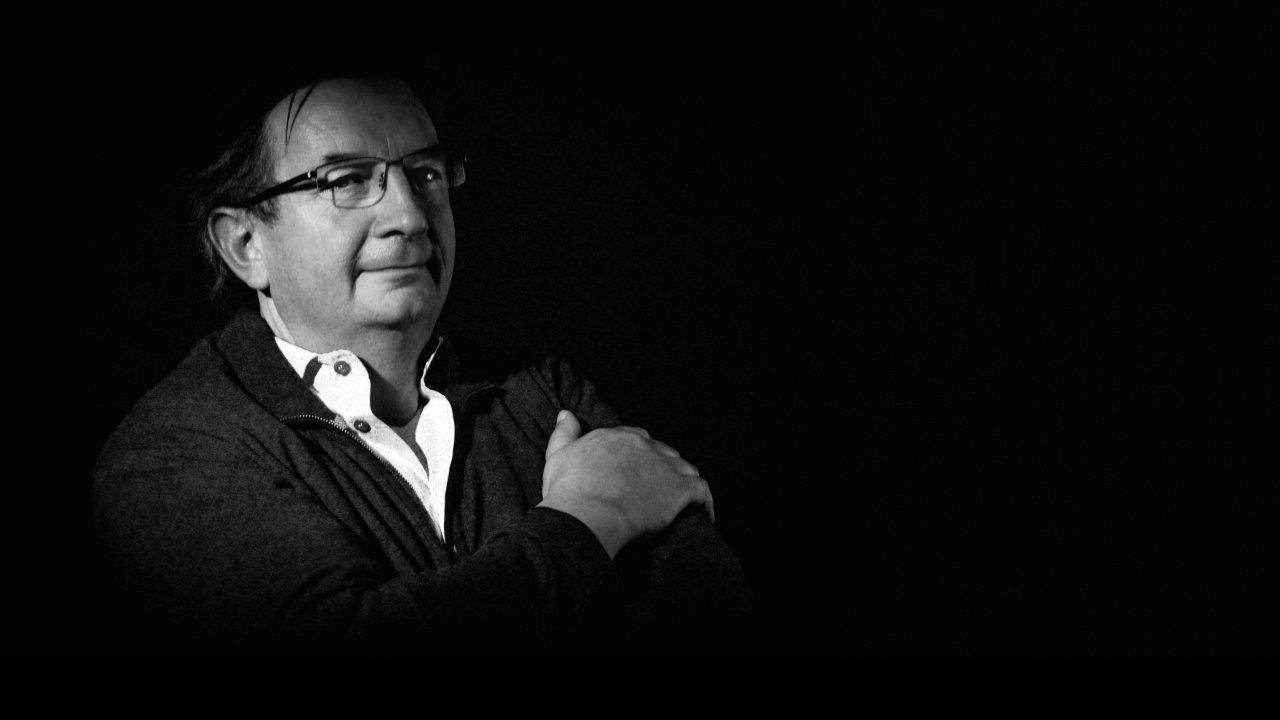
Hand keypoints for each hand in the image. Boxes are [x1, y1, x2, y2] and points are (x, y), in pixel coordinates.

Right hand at [537, 410, 713, 557]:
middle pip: (663, 453)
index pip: (637, 440)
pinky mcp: (680, 489)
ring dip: (684, 482)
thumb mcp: (558, 456)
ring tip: (682, 502)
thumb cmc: (569, 491)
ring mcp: (665, 466)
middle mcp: (644, 446)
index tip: (636, 472)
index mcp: (617, 437)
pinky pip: (702, 491)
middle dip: (663, 468)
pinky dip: (705, 502)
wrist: (586, 514)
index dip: (640, 457)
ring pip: (685, 469)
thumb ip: (565, 433)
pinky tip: (704, 513)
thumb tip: (566, 414)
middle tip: (657, 490)